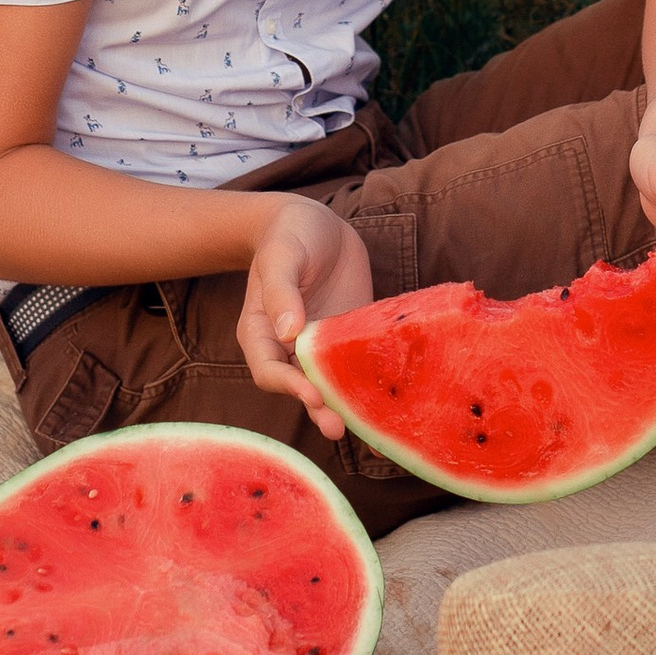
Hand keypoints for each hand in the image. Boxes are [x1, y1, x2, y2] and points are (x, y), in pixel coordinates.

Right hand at [234, 195, 374, 436]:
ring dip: (347, 407)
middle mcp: (289, 348)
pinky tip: (393, 407)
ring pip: (331, 385)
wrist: (316, 222)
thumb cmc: (289, 234)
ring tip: (368, 431)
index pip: (268, 369)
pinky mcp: (349, 340)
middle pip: (300, 388)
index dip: (288, 386)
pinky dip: (372, 388)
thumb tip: (288, 333)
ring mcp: (321, 347)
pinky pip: (358, 368)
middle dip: (319, 409)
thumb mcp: (282, 255)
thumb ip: (281, 292)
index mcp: (262, 332)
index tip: (311, 393)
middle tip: (338, 428)